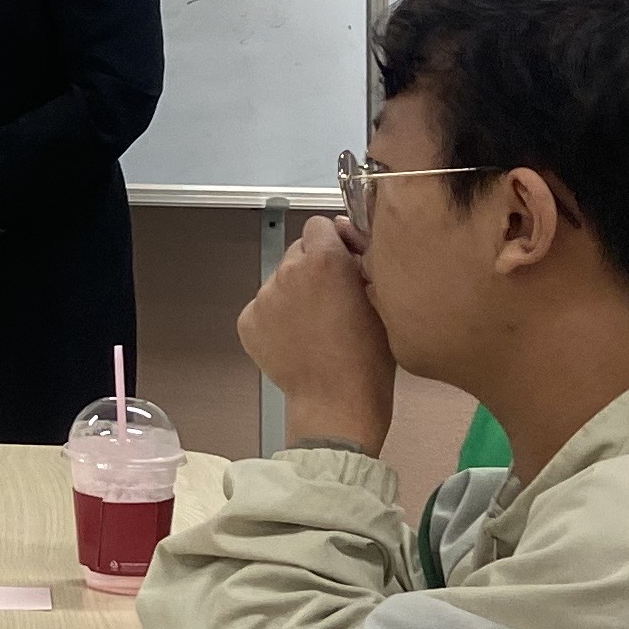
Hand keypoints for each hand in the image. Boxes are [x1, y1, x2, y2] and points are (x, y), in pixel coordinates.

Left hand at [235, 213, 394, 450]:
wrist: (338, 402)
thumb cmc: (369, 355)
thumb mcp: (381, 297)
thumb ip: (362, 259)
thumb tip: (346, 235)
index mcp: (325, 259)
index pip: (319, 225)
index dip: (334, 242)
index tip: (343, 261)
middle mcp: (288, 271)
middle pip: (297, 251)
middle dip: (313, 268)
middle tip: (333, 299)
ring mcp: (264, 297)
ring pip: (280, 280)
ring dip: (295, 293)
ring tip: (317, 326)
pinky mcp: (248, 321)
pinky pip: (264, 307)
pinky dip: (277, 318)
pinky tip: (298, 339)